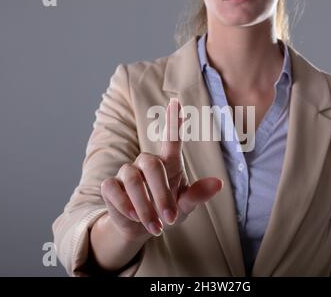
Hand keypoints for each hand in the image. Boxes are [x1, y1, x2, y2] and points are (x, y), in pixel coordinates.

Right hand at [100, 98, 222, 239]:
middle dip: (161, 194)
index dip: (173, 121)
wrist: (140, 229)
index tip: (176, 102)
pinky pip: (114, 189)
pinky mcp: (111, 186)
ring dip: (145, 206)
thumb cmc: (166, 212)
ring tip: (154, 225)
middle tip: (169, 219)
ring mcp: (127, 173)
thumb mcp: (185, 207)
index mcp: (169, 164)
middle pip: (151, 164)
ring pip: (132, 178)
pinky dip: (125, 206)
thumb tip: (219, 183)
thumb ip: (198, 195)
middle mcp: (146, 163)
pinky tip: (134, 217)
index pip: (171, 139)